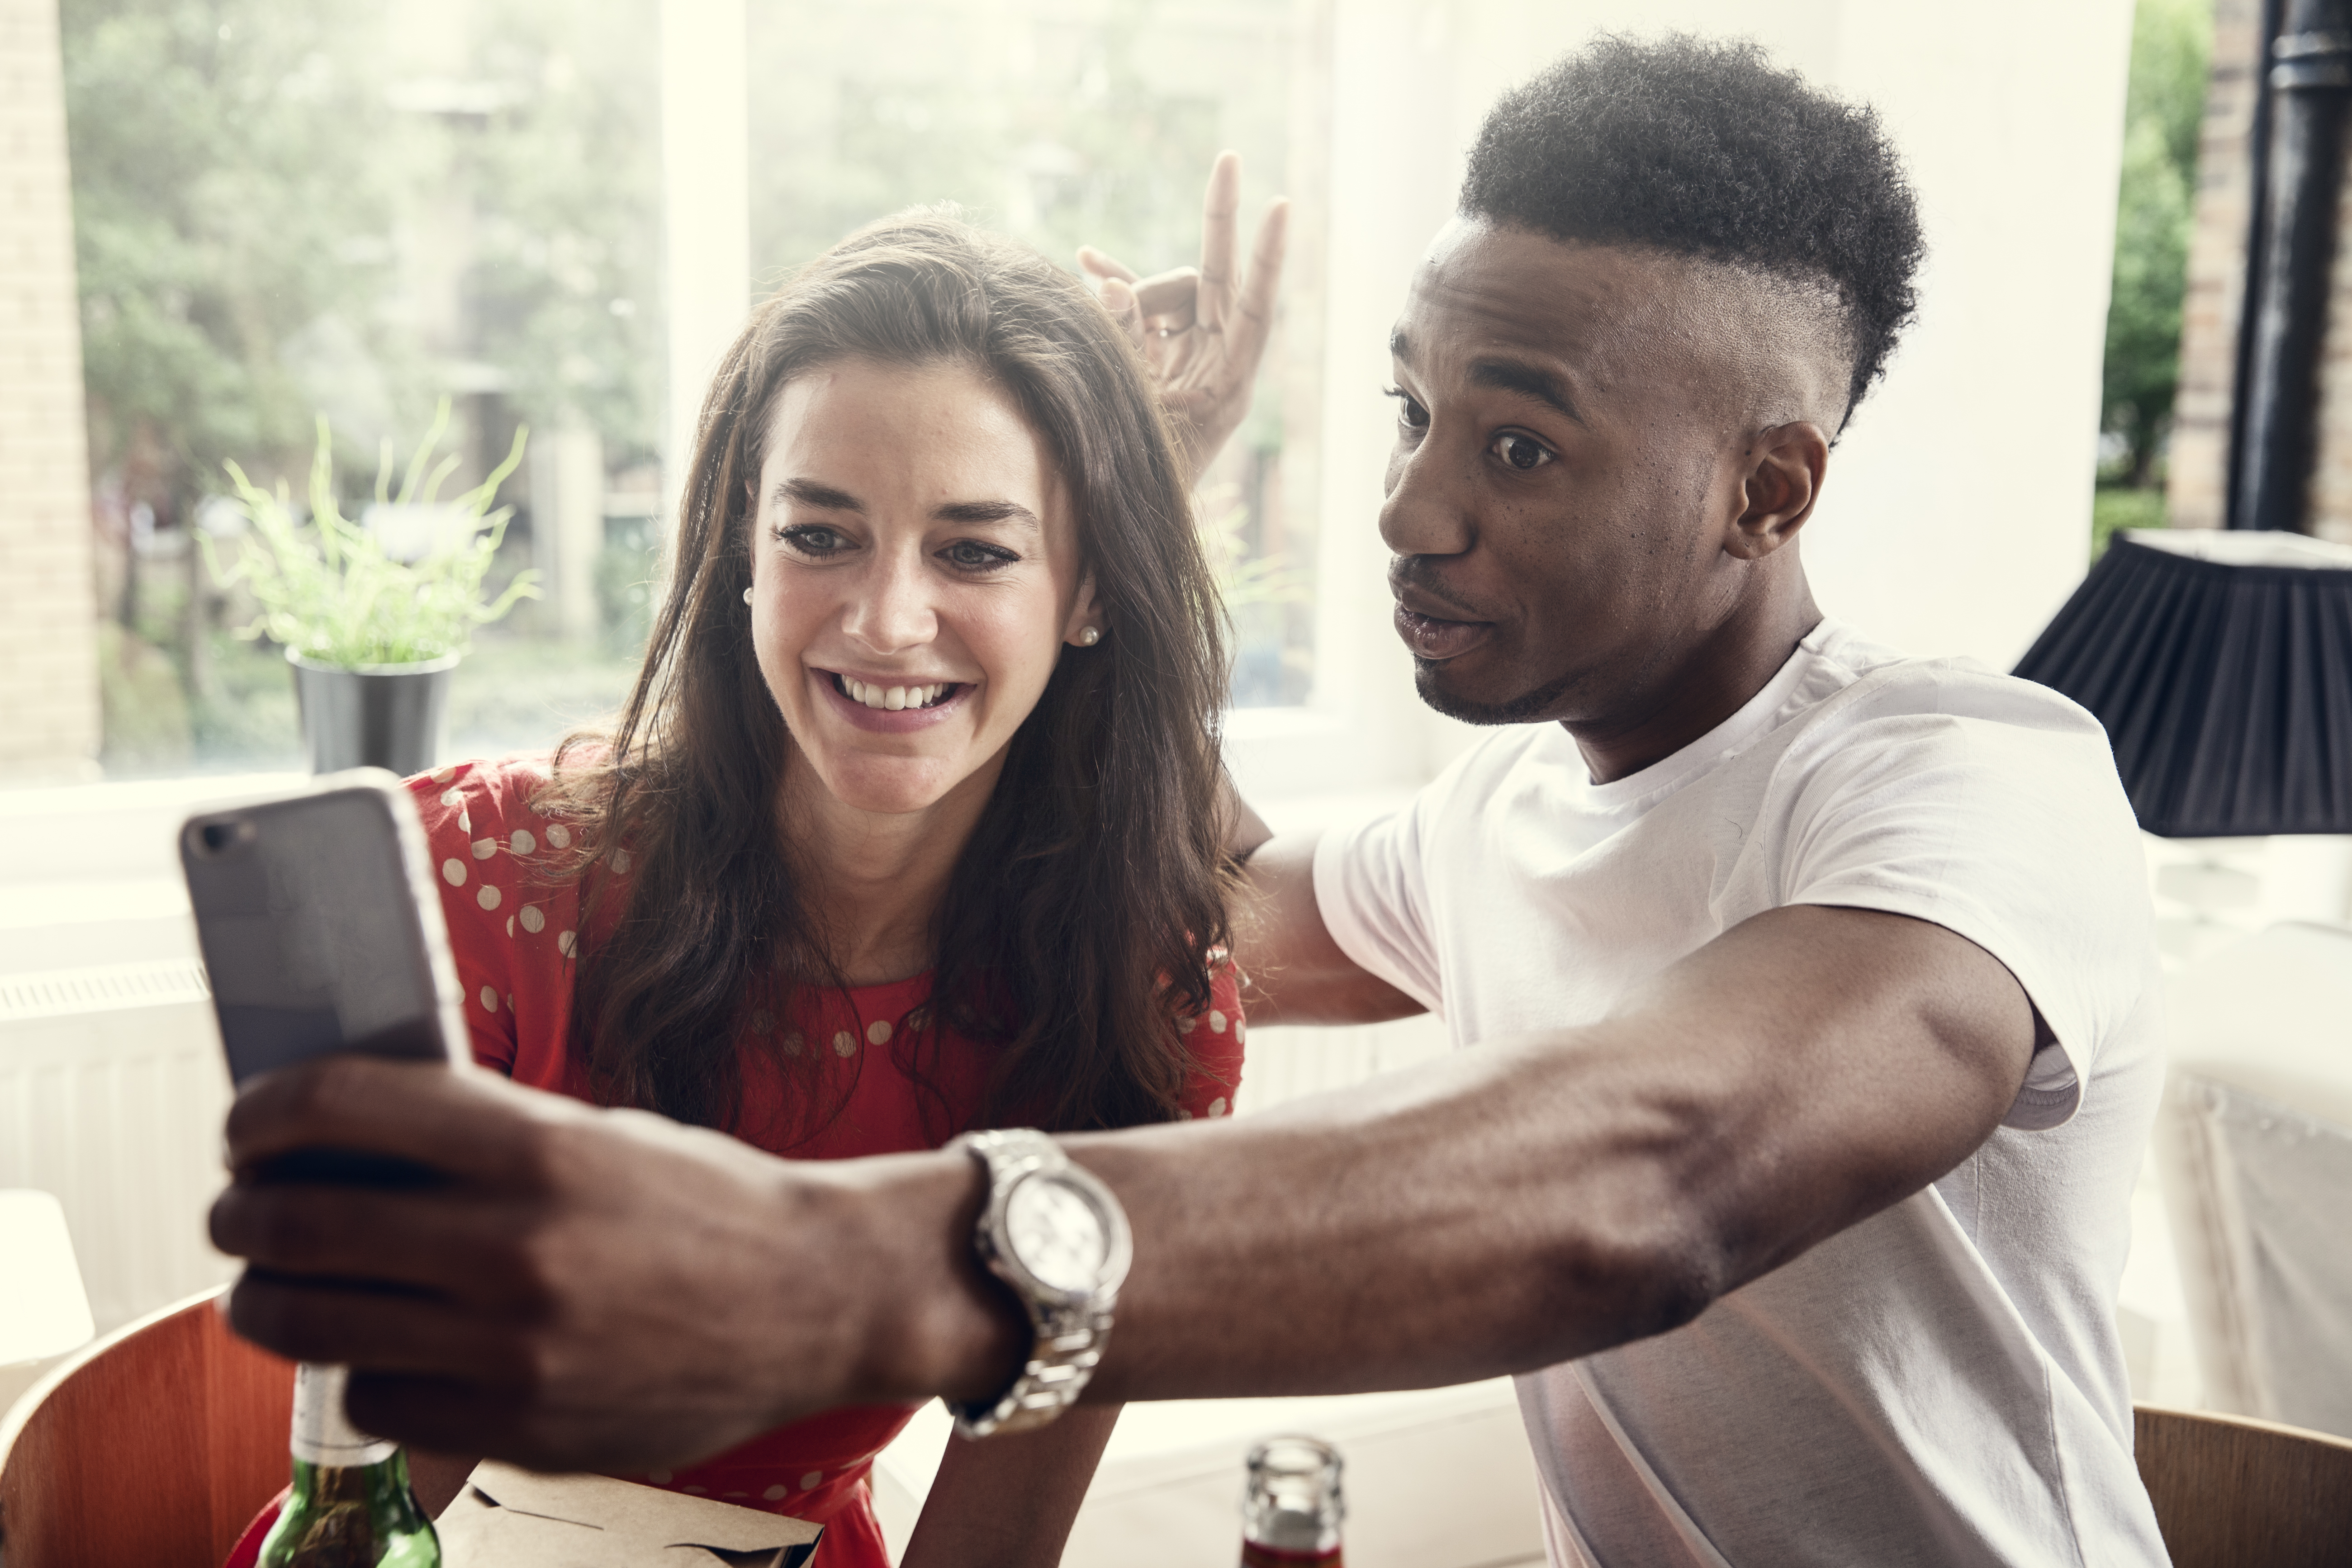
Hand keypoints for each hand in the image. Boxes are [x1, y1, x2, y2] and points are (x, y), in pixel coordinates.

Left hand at [209, 1058, 1016, 1470]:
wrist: (819, 1299)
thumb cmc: (707, 1206)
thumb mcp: (598, 1134)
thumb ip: (478, 1137)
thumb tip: (339, 1142)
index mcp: (538, 1149)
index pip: (337, 1108)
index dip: (264, 1113)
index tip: (248, 1127)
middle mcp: (515, 1247)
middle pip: (296, 1226)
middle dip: (242, 1217)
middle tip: (241, 1214)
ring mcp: (514, 1347)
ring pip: (313, 1325)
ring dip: (271, 1301)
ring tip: (279, 1288)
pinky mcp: (521, 1425)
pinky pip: (381, 1402)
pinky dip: (369, 1374)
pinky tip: (395, 1350)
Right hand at [1079, 150, 1287, 484]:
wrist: (1123, 523)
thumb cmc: (1139, 484)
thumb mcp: (1132, 412)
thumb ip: (1122, 345)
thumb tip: (1109, 279)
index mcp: (1228, 383)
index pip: (1255, 308)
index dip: (1265, 258)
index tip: (1279, 207)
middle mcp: (1215, 362)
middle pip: (1213, 280)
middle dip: (1219, 221)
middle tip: (1229, 159)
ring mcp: (1187, 356)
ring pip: (1165, 293)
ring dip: (1130, 286)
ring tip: (1088, 280)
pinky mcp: (1158, 356)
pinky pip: (1140, 309)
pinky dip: (1116, 290)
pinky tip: (1088, 263)